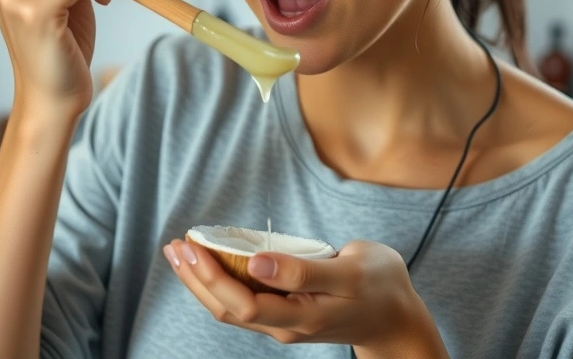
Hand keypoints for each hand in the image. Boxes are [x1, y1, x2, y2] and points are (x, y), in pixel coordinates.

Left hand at [162, 238, 447, 356]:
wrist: (397, 318)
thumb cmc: (379, 286)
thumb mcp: (350, 271)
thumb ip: (304, 269)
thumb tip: (257, 263)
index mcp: (301, 317)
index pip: (243, 304)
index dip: (213, 277)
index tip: (194, 246)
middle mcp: (286, 326)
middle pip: (227, 309)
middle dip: (196, 279)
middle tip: (175, 245)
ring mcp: (284, 323)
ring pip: (231, 308)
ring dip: (202, 282)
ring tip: (181, 253)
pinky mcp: (285, 314)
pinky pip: (243, 302)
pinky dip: (220, 282)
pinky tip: (209, 264)